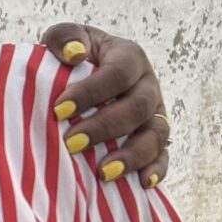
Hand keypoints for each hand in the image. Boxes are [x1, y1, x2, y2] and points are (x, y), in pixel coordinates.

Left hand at [39, 23, 172, 186]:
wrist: (83, 77)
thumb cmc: (72, 59)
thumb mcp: (66, 38)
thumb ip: (66, 37)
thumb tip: (75, 54)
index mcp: (128, 57)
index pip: (117, 74)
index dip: (90, 92)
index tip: (58, 110)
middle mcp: (147, 85)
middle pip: (138, 107)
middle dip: (105, 127)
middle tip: (71, 143)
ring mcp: (155, 113)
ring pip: (155, 135)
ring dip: (131, 156)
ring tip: (103, 173)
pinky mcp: (155, 138)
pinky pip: (163, 155)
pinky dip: (157, 170)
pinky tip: (143, 184)